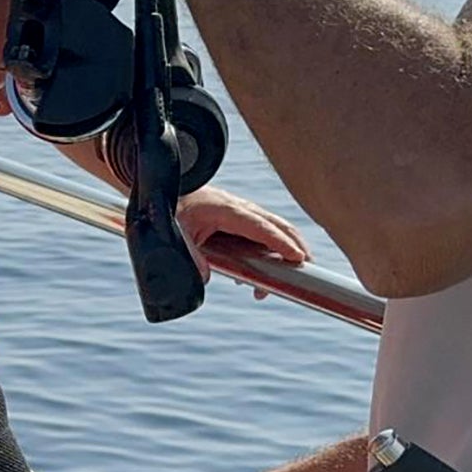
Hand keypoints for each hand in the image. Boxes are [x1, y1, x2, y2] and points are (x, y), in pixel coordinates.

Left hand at [176, 187, 311, 298]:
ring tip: (280, 282)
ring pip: (272, 229)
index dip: (280, 242)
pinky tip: (256, 278)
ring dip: (284, 251)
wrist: (163, 189)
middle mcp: (238, 209)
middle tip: (308, 270)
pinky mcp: (236, 219)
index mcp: (225, 209)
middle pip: (277, 225)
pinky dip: (269, 251)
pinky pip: (260, 234)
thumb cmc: (169, 207)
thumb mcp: (174, 231)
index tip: (298, 258)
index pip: (260, 227)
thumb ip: (188, 254)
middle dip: (296, 245)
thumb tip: (204, 278)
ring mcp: (239, 212)